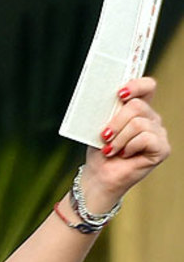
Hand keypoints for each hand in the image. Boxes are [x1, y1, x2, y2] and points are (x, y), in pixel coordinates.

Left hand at [80, 76, 170, 208]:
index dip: (136, 85)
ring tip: (111, 150)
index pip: (147, 87)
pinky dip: (129, 147)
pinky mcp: (162, 148)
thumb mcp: (101, 126)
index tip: (120, 94)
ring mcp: (158, 133)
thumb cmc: (100, 151)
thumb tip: (111, 98)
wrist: (99, 176)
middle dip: (116, 122)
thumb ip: (110, 110)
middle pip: (137, 106)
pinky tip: (124, 154)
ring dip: (119, 139)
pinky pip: (146, 138)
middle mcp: (151, 119)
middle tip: (105, 136)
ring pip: (138, 123)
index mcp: (138, 109)